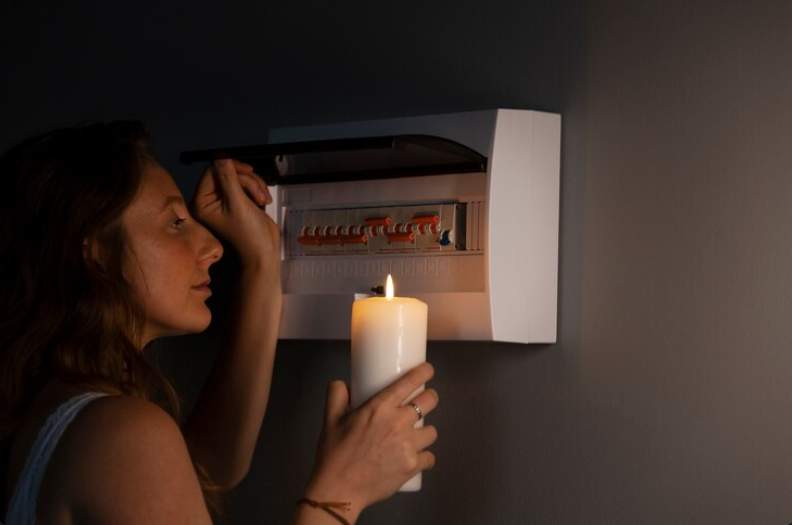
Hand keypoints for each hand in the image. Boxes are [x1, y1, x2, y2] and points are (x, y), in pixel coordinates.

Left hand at [190, 159, 279, 269]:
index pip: (212, 172)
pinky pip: (246, 184)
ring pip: (239, 177)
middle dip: (247, 180)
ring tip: (262, 199)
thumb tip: (222, 158)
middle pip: (226, 173)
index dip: (231, 169)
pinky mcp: (238, 202)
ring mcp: (224, 201)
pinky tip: (263, 200)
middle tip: (258, 194)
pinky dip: (257, 189)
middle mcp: (210, 201)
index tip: (249, 172)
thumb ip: (228, 179)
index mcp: (202, 202)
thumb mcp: (238, 203)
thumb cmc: (248, 234)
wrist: (264, 251)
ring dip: (254, 185)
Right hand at [304, 362, 439, 515]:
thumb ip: (336, 395)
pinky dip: (425, 457)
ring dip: (426, 431)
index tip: (428, 371)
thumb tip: (342, 383)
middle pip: (430, 402)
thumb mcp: (330, 419)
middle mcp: (398, 422)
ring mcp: (408, 445)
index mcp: (380, 407)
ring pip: (432, 431)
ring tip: (417, 435)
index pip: (410, 382)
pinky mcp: (413, 466)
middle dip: (430, 398)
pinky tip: (416, 458)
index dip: (424, 372)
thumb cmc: (334, 454)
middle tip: (423, 403)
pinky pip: (430, 457)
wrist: (339, 489)